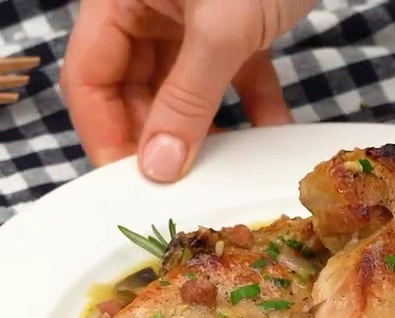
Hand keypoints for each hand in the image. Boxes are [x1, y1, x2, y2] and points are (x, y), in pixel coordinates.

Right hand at [60, 0, 314, 181]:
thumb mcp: (221, 30)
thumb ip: (188, 99)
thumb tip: (158, 166)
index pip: (91, 78)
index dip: (104, 134)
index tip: (130, 184)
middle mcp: (149, 9)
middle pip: (136, 90)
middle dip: (157, 139)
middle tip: (178, 188)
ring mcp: (192, 19)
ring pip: (184, 90)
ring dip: (204, 131)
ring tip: (220, 172)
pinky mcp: (236, 27)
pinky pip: (234, 78)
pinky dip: (253, 107)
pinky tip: (270, 135)